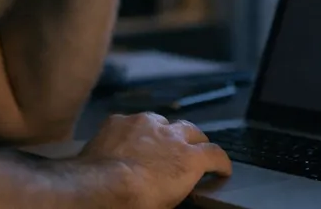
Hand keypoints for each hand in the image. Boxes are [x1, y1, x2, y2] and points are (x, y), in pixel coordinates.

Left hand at [79, 112, 232, 208]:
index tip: (222, 169)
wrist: (98, 187)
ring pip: (162, 122)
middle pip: (192, 130)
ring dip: (162, 133)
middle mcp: (171, 134)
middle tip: (191, 150)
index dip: (221, 163)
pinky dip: (133, 132)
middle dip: (195, 140)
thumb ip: (179, 187)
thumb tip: (177, 186)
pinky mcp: (120, 120)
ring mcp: (145, 123)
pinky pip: (132, 123)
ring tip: (154, 145)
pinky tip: (125, 143)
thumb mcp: (167, 203)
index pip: (216, 154)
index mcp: (189, 159)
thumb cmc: (137, 203)